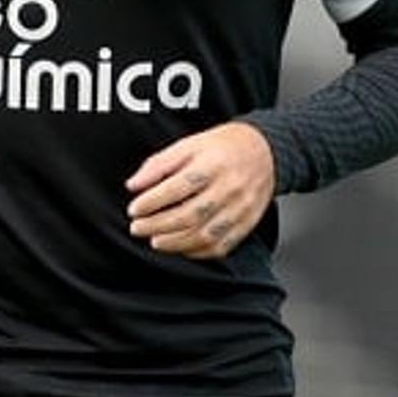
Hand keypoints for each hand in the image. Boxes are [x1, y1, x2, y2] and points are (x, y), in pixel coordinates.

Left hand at [126, 122, 275, 259]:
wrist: (264, 152)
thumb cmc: (221, 147)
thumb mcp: (188, 145)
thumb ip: (159, 165)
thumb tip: (133, 185)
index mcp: (212, 164)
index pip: (178, 187)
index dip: (152, 201)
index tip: (133, 209)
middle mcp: (229, 187)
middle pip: (190, 214)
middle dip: (158, 225)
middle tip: (137, 228)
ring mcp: (241, 208)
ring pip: (205, 234)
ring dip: (175, 243)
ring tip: (155, 241)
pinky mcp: (247, 223)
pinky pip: (222, 245)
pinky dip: (198, 251)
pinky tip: (180, 247)